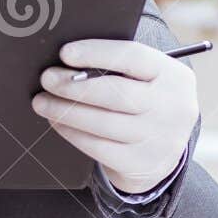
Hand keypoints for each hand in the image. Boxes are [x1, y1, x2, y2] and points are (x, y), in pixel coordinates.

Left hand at [31, 38, 198, 193]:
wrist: (163, 155)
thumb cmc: (146, 105)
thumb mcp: (148, 82)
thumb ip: (120, 68)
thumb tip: (69, 61)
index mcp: (174, 77)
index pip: (134, 57)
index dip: (97, 53)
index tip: (66, 53)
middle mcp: (172, 108)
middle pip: (116, 92)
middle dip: (74, 84)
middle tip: (48, 78)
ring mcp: (158, 140)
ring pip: (103, 122)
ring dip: (66, 110)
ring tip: (43, 102)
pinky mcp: (140, 164)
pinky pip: (97, 147)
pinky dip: (72, 132)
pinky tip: (58, 122)